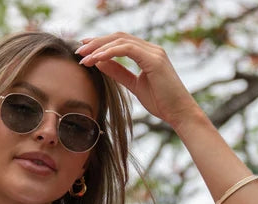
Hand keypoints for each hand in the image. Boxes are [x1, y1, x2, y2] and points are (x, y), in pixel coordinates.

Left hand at [76, 33, 201, 129]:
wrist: (179, 113)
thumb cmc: (161, 102)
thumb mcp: (135, 86)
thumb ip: (119, 73)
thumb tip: (100, 63)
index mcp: (147, 53)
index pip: (120, 41)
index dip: (101, 43)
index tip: (84, 50)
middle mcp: (151, 48)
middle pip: (118, 37)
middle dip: (96, 42)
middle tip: (78, 50)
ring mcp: (153, 52)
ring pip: (120, 41)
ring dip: (99, 47)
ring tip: (84, 57)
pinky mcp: (154, 59)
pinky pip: (127, 49)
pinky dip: (110, 52)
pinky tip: (97, 59)